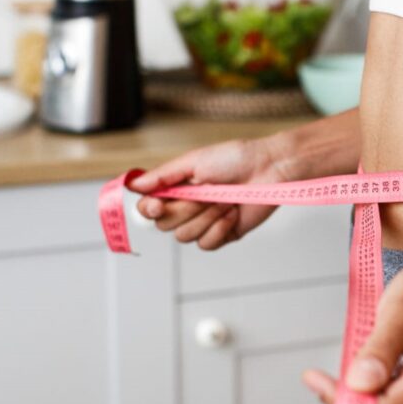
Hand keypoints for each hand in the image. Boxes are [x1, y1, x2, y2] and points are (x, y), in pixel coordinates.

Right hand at [129, 137, 292, 250]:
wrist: (269, 169)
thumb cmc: (235, 159)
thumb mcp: (194, 161)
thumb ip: (163, 176)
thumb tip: (133, 184)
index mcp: (176, 188)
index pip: (148, 209)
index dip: (149, 210)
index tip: (159, 204)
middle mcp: (187, 207)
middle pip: (164, 225)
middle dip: (186, 209)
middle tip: (207, 192)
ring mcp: (205, 223)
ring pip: (185, 236)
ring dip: (206, 217)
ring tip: (225, 199)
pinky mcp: (223, 234)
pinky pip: (206, 244)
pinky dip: (219, 229)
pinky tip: (232, 213)